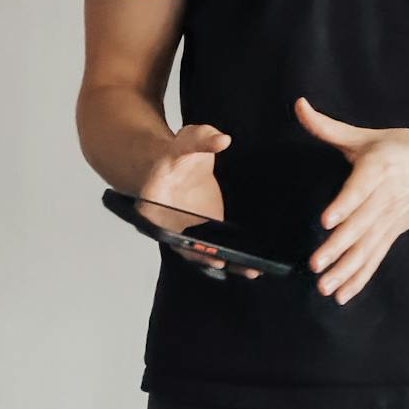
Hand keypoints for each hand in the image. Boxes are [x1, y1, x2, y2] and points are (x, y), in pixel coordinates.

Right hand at [137, 122, 260, 281]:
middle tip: (225, 262)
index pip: (162, 226)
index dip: (177, 239)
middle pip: (184, 246)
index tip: (192, 246)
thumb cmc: (180, 152)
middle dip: (205, 257)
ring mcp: (189, 232)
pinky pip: (219, 248)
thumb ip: (203, 138)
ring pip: (204, 253)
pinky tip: (255, 263)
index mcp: (152, 203)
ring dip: (226, 263)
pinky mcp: (207, 234)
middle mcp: (168, 225)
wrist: (183, 161)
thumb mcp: (189, 138)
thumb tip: (222, 140)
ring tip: (250, 270)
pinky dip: (235, 256)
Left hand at [295, 95, 408, 304]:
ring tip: (326, 287)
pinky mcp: (394, 232)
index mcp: (378, 169)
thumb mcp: (366, 135)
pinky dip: (361, 277)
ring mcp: (391, 219)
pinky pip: (377, 258)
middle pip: (361, 226)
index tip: (327, 220)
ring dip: (347, 269)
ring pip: (368, 247)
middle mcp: (385, 197)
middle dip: (338, 247)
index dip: (345, 205)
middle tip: (316, 265)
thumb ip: (327, 127)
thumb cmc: (402, 146)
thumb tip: (299, 106)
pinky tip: (343, 294)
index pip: (359, 189)